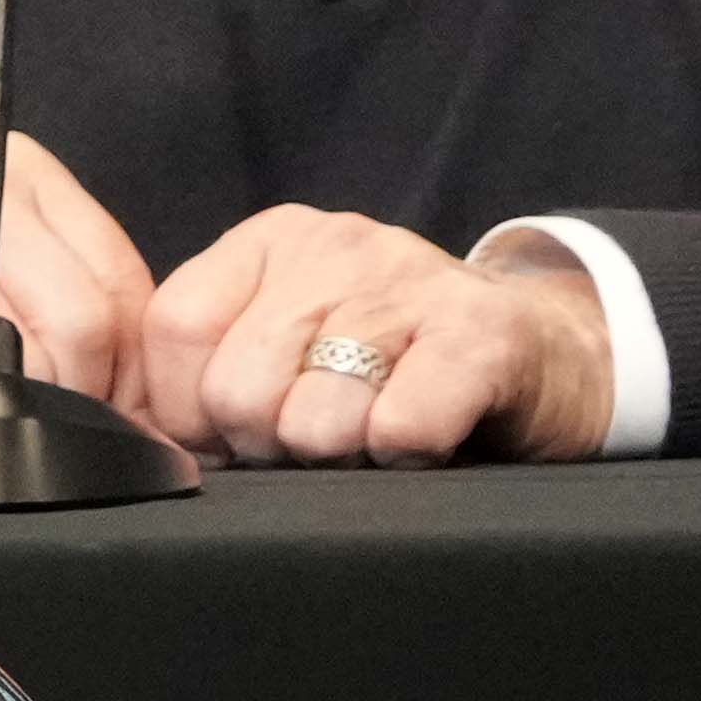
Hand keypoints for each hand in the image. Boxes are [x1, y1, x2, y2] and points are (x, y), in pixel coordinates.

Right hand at [0, 138, 159, 415]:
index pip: (123, 285)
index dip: (127, 375)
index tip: (106, 414)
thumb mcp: (1, 273)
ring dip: (5, 419)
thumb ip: (80, 313)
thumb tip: (154, 412)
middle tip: (46, 430)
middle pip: (82, 322)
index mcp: (18, 175)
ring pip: (13, 358)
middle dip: (76, 402)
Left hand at [134, 207, 613, 466]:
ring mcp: (412, 283)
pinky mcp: (482, 336)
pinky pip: (401, 428)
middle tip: (319, 440)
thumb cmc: (399, 363)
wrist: (549, 352)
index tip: (228, 441)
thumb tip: (151, 445)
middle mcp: (336, 246)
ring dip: (343, 456)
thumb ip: (217, 368)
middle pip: (238, 385)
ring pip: (315, 418)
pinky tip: (424, 439)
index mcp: (271, 243)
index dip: (188, 412)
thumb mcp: (295, 339)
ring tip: (375, 432)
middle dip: (269, 445)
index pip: (176, 327)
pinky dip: (405, 457)